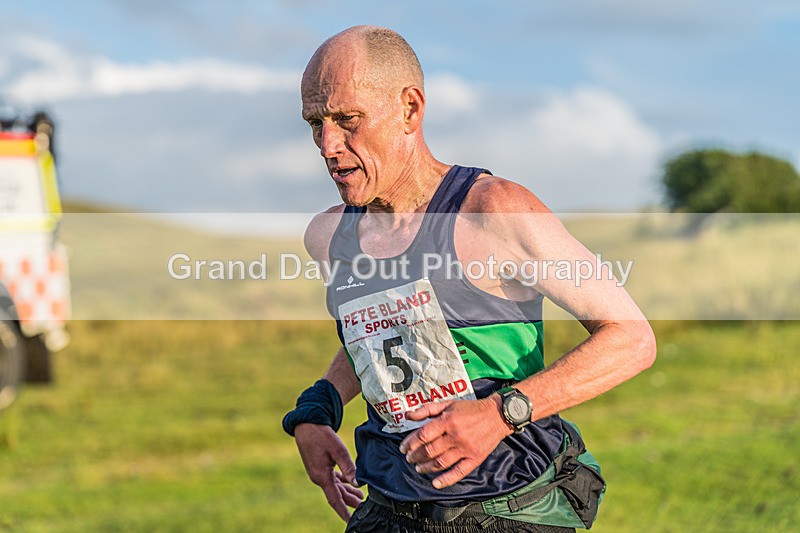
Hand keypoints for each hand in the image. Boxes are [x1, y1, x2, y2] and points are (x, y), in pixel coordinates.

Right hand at [294, 423, 363, 520]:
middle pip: (336, 494)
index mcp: (322, 476)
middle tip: (362, 506)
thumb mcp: (338, 450)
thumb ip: (348, 467)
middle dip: (349, 501)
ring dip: (346, 492)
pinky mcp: (319, 467)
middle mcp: (318, 477)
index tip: (350, 521)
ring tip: (360, 497)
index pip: (334, 499)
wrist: (307, 424)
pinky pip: (331, 479)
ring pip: (335, 486)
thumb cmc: (322, 436)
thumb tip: (357, 483)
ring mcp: (318, 472)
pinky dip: (341, 482)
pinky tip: (349, 483)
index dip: (343, 511)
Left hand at [399, 396, 513, 488]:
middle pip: (429, 450)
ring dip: (426, 467)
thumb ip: (427, 409)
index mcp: (447, 421)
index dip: (410, 443)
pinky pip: (459, 472)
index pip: (423, 435)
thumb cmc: (471, 409)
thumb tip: (408, 415)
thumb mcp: (448, 403)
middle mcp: (455, 436)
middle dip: (415, 456)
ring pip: (441, 462)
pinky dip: (446, 479)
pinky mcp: (474, 458)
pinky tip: (435, 483)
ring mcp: (465, 449)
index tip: (403, 448)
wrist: (497, 415)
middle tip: (409, 458)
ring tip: (418, 468)